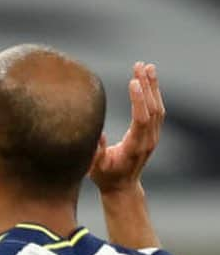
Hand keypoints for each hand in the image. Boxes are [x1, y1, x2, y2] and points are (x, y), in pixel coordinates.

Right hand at [89, 62, 163, 194]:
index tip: (133, 81)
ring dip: (153, 87)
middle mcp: (148, 140)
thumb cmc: (105, 177)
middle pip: (153, 109)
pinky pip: (157, 111)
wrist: (122, 187)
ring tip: (146, 67)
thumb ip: (95, 152)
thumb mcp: (95, 168)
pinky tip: (149, 81)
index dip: (139, 100)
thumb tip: (97, 133)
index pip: (141, 119)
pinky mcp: (152, 134)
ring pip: (158, 108)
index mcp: (134, 147)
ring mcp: (153, 137)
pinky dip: (154, 94)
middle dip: (147, 86)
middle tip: (140, 66)